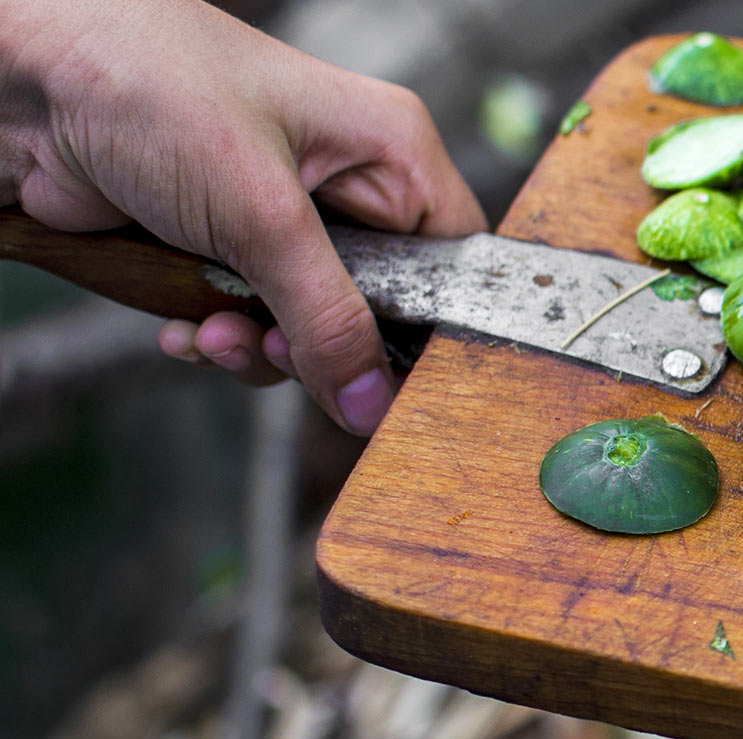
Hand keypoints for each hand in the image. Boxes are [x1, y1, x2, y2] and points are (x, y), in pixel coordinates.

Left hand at [0, 0, 484, 433]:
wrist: (23, 82)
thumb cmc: (152, 87)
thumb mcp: (261, 213)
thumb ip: (325, 316)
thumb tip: (369, 404)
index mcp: (388, 153)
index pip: (452, 265)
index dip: (433, 330)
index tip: (393, 385)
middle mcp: (344, 187)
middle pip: (378, 309)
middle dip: (321, 344)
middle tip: (277, 348)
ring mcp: (278, 219)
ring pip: (308, 327)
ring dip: (259, 349)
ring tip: (214, 333)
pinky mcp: (219, 246)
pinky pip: (247, 322)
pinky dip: (216, 339)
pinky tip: (184, 328)